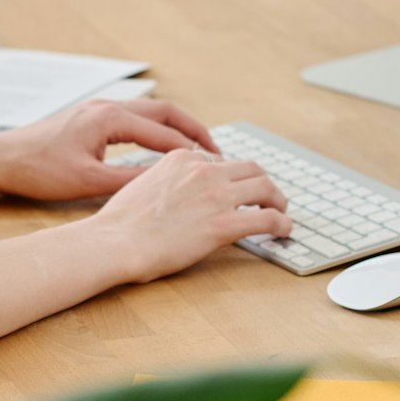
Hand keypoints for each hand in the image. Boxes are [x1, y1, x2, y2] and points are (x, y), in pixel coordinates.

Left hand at [0, 97, 220, 203]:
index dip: (192, 150)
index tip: (215, 165)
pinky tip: (160, 148)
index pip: (163, 133)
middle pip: (163, 111)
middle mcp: (106, 106)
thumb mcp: (87, 182)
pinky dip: (154, 129)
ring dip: (174, 127)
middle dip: (192, 129)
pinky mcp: (90, 116)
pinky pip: (134, 117)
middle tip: (215, 151)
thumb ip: (128, 181)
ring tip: (196, 150)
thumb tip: (165, 184)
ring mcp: (97, 109)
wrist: (1, 159)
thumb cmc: (37, 170)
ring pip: (149, 112)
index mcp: (108, 118)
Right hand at [93, 150, 290, 282]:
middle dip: (263, 183)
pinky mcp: (224, 224)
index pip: (222, 160)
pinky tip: (283, 230)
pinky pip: (267, 218)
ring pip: (265, 187)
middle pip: (251, 168)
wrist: (116, 241)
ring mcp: (216, 196)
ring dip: (278, 200)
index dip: (235, 177)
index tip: (239, 188)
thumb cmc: (122, 222)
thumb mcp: (144, 184)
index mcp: (182, 158)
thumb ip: (169, 181)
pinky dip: (281, 223)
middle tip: (267, 197)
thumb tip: (181, 194)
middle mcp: (203, 170)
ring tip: (280, 212)